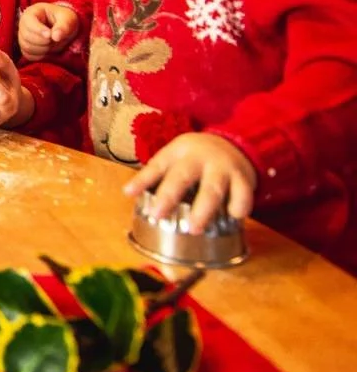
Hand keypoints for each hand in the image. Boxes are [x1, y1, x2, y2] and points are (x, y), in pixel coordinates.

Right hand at [18, 2, 78, 60]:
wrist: (64, 29)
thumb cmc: (65, 20)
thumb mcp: (68, 19)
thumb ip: (63, 27)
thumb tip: (56, 37)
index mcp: (32, 12)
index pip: (28, 22)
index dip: (39, 30)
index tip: (50, 35)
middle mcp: (23, 24)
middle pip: (26, 36)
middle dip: (43, 41)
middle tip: (55, 40)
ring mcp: (23, 37)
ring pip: (27, 47)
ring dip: (43, 49)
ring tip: (53, 44)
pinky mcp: (25, 48)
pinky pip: (28, 55)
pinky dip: (40, 56)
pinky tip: (48, 50)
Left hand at [123, 132, 256, 231]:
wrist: (235, 142)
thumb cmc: (196, 157)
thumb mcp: (175, 157)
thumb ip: (156, 173)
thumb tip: (127, 193)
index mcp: (178, 151)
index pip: (157, 164)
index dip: (142, 179)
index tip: (128, 192)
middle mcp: (199, 158)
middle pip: (182, 176)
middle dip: (169, 196)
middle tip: (158, 215)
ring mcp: (222, 167)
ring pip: (213, 189)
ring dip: (203, 210)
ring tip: (194, 229)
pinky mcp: (243, 178)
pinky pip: (243, 194)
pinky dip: (238, 206)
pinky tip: (232, 215)